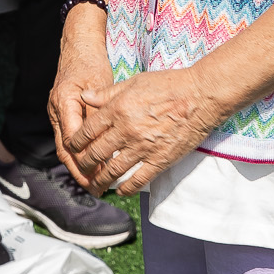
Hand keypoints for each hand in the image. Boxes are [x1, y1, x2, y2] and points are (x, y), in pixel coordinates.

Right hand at [48, 4, 113, 187]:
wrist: (78, 46)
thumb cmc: (91, 63)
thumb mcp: (100, 85)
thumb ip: (99, 111)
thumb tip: (106, 142)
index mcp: (64, 102)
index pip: (72, 139)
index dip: (85, 160)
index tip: (99, 174)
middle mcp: (56, 110)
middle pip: (65, 149)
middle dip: (80, 171)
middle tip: (95, 189)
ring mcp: (56, 113)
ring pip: (65, 148)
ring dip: (78, 167)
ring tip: (94, 185)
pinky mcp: (62, 115)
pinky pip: (68, 140)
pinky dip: (79, 155)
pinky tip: (91, 167)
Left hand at [65, 66, 225, 196]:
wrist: (201, 96)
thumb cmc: (168, 84)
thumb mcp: (134, 82)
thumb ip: (107, 93)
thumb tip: (84, 96)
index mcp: (118, 109)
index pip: (87, 131)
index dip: (76, 142)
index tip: (72, 148)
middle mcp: (126, 130)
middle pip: (96, 153)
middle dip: (84, 164)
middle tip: (80, 170)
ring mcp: (143, 147)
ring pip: (113, 170)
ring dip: (100, 181)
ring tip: (95, 186)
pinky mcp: (160, 160)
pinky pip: (138, 179)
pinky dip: (126, 188)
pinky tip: (120, 191)